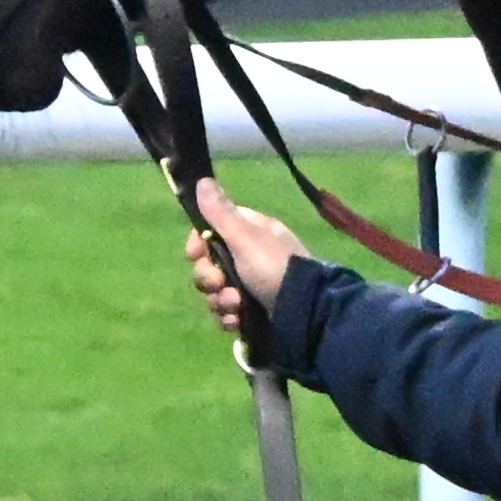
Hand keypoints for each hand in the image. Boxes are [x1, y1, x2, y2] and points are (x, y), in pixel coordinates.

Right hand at [179, 176, 305, 344]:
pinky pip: (226, 314)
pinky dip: (230, 318)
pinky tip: (240, 320)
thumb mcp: (247, 237)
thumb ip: (222, 213)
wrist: (304, 312)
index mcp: (248, 234)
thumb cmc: (275, 268)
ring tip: (238, 305)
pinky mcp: (251, 312)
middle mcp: (247, 258)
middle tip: (221, 283)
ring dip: (221, 301)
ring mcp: (249, 286)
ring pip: (214, 293)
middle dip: (210, 279)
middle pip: (207, 267)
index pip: (209, 232)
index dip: (198, 244)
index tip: (196, 253)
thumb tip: (202, 179)